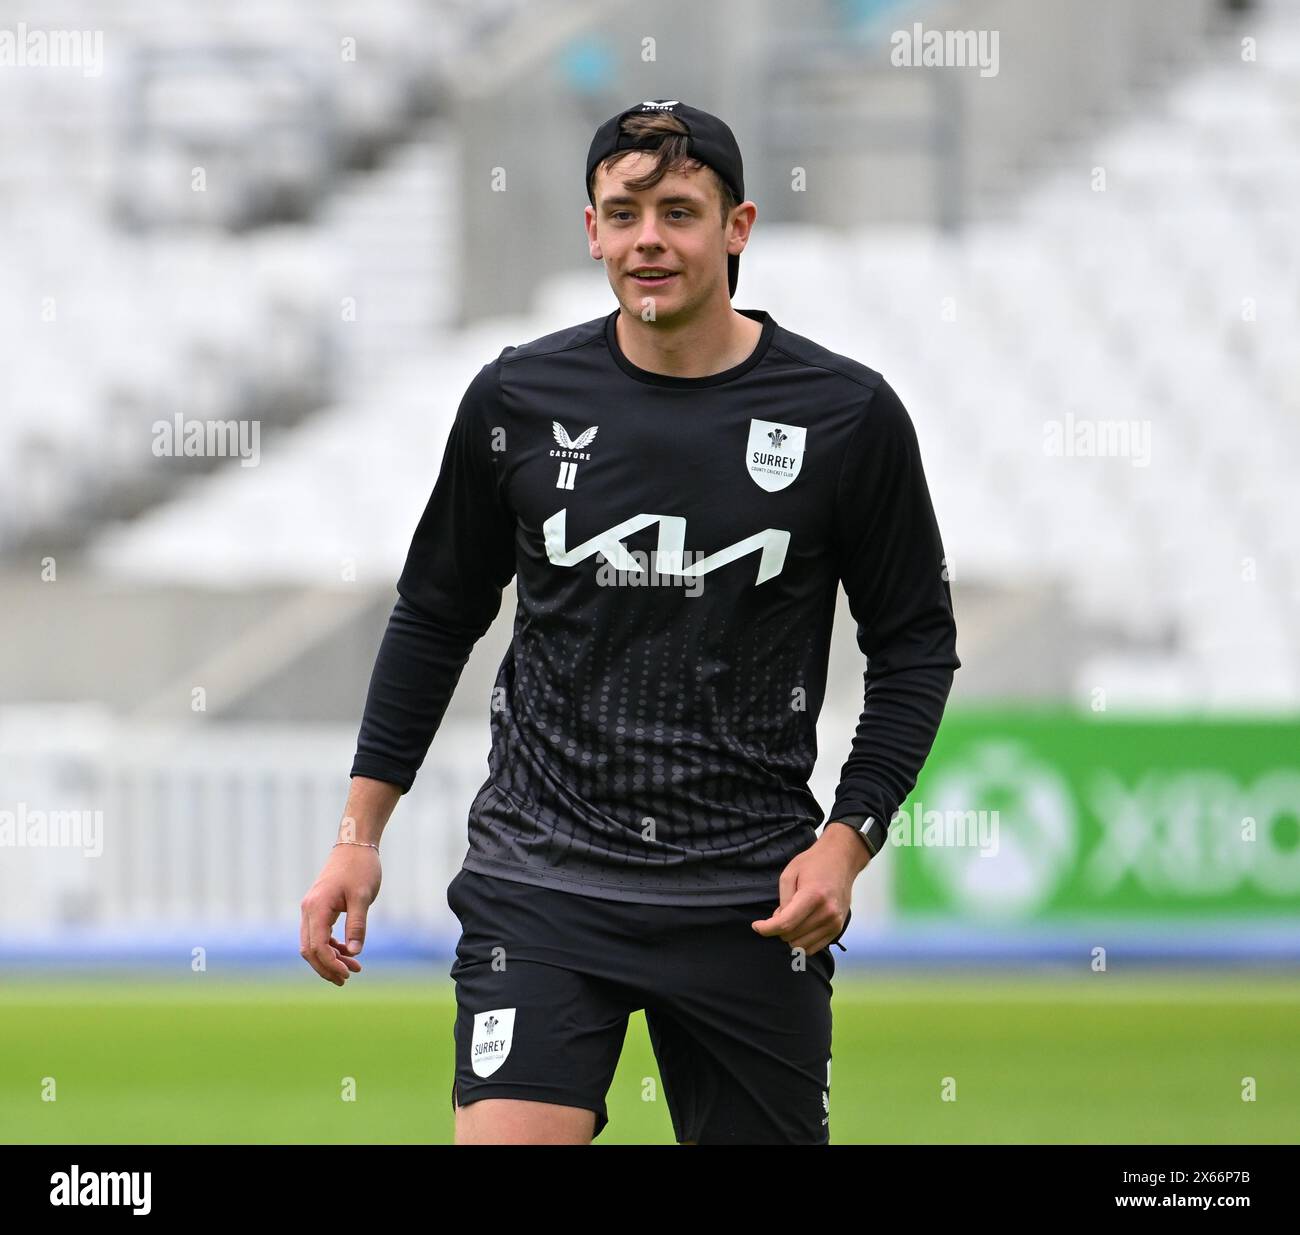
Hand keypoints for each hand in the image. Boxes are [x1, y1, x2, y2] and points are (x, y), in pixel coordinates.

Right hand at [299, 845, 381, 985]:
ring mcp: (311, 909)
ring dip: (329, 958)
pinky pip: (319, 934)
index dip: (330, 964)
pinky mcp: (319, 908)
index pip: (316, 946)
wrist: (355, 844)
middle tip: (347, 979)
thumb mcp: (362, 897)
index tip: (347, 974)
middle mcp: (308, 910)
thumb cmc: (360, 868)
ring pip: (313, 943)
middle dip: (326, 967)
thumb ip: (357, 925)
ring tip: (353, 969)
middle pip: (309, 949)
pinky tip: (348, 952)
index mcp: (317, 908)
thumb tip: (355, 953)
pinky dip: (331, 946)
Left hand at [750, 824, 867, 955]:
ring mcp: (834, 923)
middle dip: (779, 928)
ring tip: (794, 917)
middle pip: (791, 936)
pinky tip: (801, 925)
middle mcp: (827, 913)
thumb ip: (782, 900)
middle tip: (782, 911)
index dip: (766, 929)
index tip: (756, 926)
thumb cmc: (813, 863)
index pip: (785, 924)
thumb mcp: (789, 874)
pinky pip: (813, 949)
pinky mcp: (838, 929)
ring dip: (790, 936)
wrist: (841, 859)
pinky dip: (802, 941)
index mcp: (813, 896)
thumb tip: (779, 922)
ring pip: (800, 946)